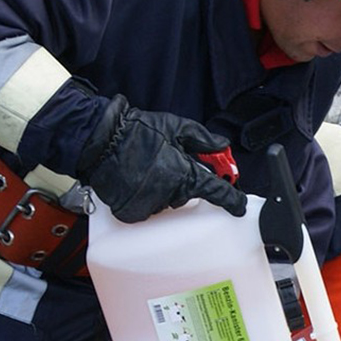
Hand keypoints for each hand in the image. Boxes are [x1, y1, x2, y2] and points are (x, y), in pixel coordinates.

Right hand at [77, 96, 246, 222]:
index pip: (217, 192)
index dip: (232, 200)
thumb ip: (203, 139)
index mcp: (184, 173)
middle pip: (188, 195)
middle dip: (183, 180)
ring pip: (167, 202)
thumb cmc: (137, 131)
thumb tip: (223, 145)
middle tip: (167, 163)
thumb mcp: (176, 127)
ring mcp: (150, 205)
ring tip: (147, 168)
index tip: (240, 206)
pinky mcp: (133, 213)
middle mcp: (170, 193)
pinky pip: (147, 209)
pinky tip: (136, 180)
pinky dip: (145, 197)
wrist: (100, 140)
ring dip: (163, 189)